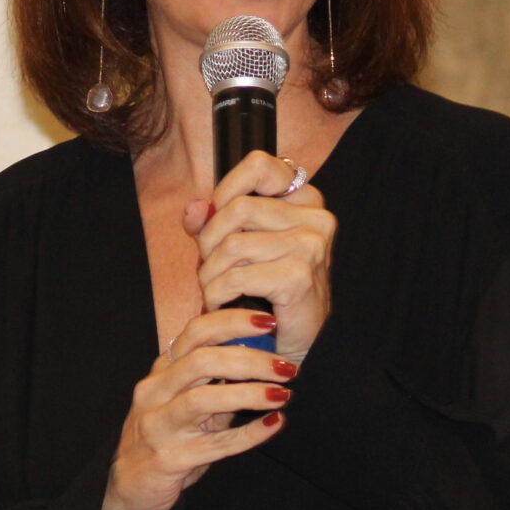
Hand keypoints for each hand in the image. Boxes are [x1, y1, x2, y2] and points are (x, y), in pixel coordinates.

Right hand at [100, 308, 293, 509]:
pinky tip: (274, 424)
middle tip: (285, 366)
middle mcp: (155, 393)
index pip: (195, 332)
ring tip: (282, 393)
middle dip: (249, 359)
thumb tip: (260, 360)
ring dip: (248, 393)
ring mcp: (158, 426)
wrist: (127, 489)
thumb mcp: (183, 404)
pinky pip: (215, 444)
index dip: (233, 322)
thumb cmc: (162, 439)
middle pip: (201, 361)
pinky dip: (248, 433)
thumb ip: (214, 383)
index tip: (268, 322)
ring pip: (203, 399)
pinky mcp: (169, 459)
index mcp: (161, 373)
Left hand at [185, 152, 333, 362]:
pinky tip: (222, 304)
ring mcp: (311, 245)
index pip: (260, 165)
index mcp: (305, 200)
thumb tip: (194, 209)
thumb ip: (214, 223)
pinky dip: (218, 294)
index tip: (215, 218)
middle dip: (210, 241)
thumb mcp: (240, 249)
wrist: (298, 345)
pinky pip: (237, 276)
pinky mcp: (299, 275)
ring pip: (232, 245)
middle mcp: (316, 217)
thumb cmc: (270, 294)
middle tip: (209, 268)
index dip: (226, 188)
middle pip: (238, 208)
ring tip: (214, 291)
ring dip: (210, 274)